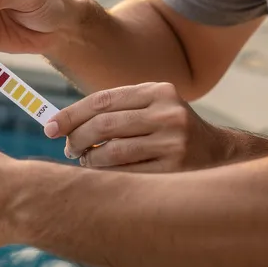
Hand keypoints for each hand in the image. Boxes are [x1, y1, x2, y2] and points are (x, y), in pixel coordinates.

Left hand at [45, 82, 227, 171]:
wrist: (219, 154)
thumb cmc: (168, 130)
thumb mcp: (149, 108)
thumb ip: (112, 111)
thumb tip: (58, 125)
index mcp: (158, 91)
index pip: (102, 100)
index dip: (71, 114)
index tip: (49, 127)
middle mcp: (168, 113)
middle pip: (104, 126)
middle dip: (76, 139)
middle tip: (68, 149)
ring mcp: (174, 142)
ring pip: (112, 152)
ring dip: (90, 160)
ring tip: (86, 161)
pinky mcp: (176, 169)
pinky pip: (126, 174)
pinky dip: (106, 175)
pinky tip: (102, 175)